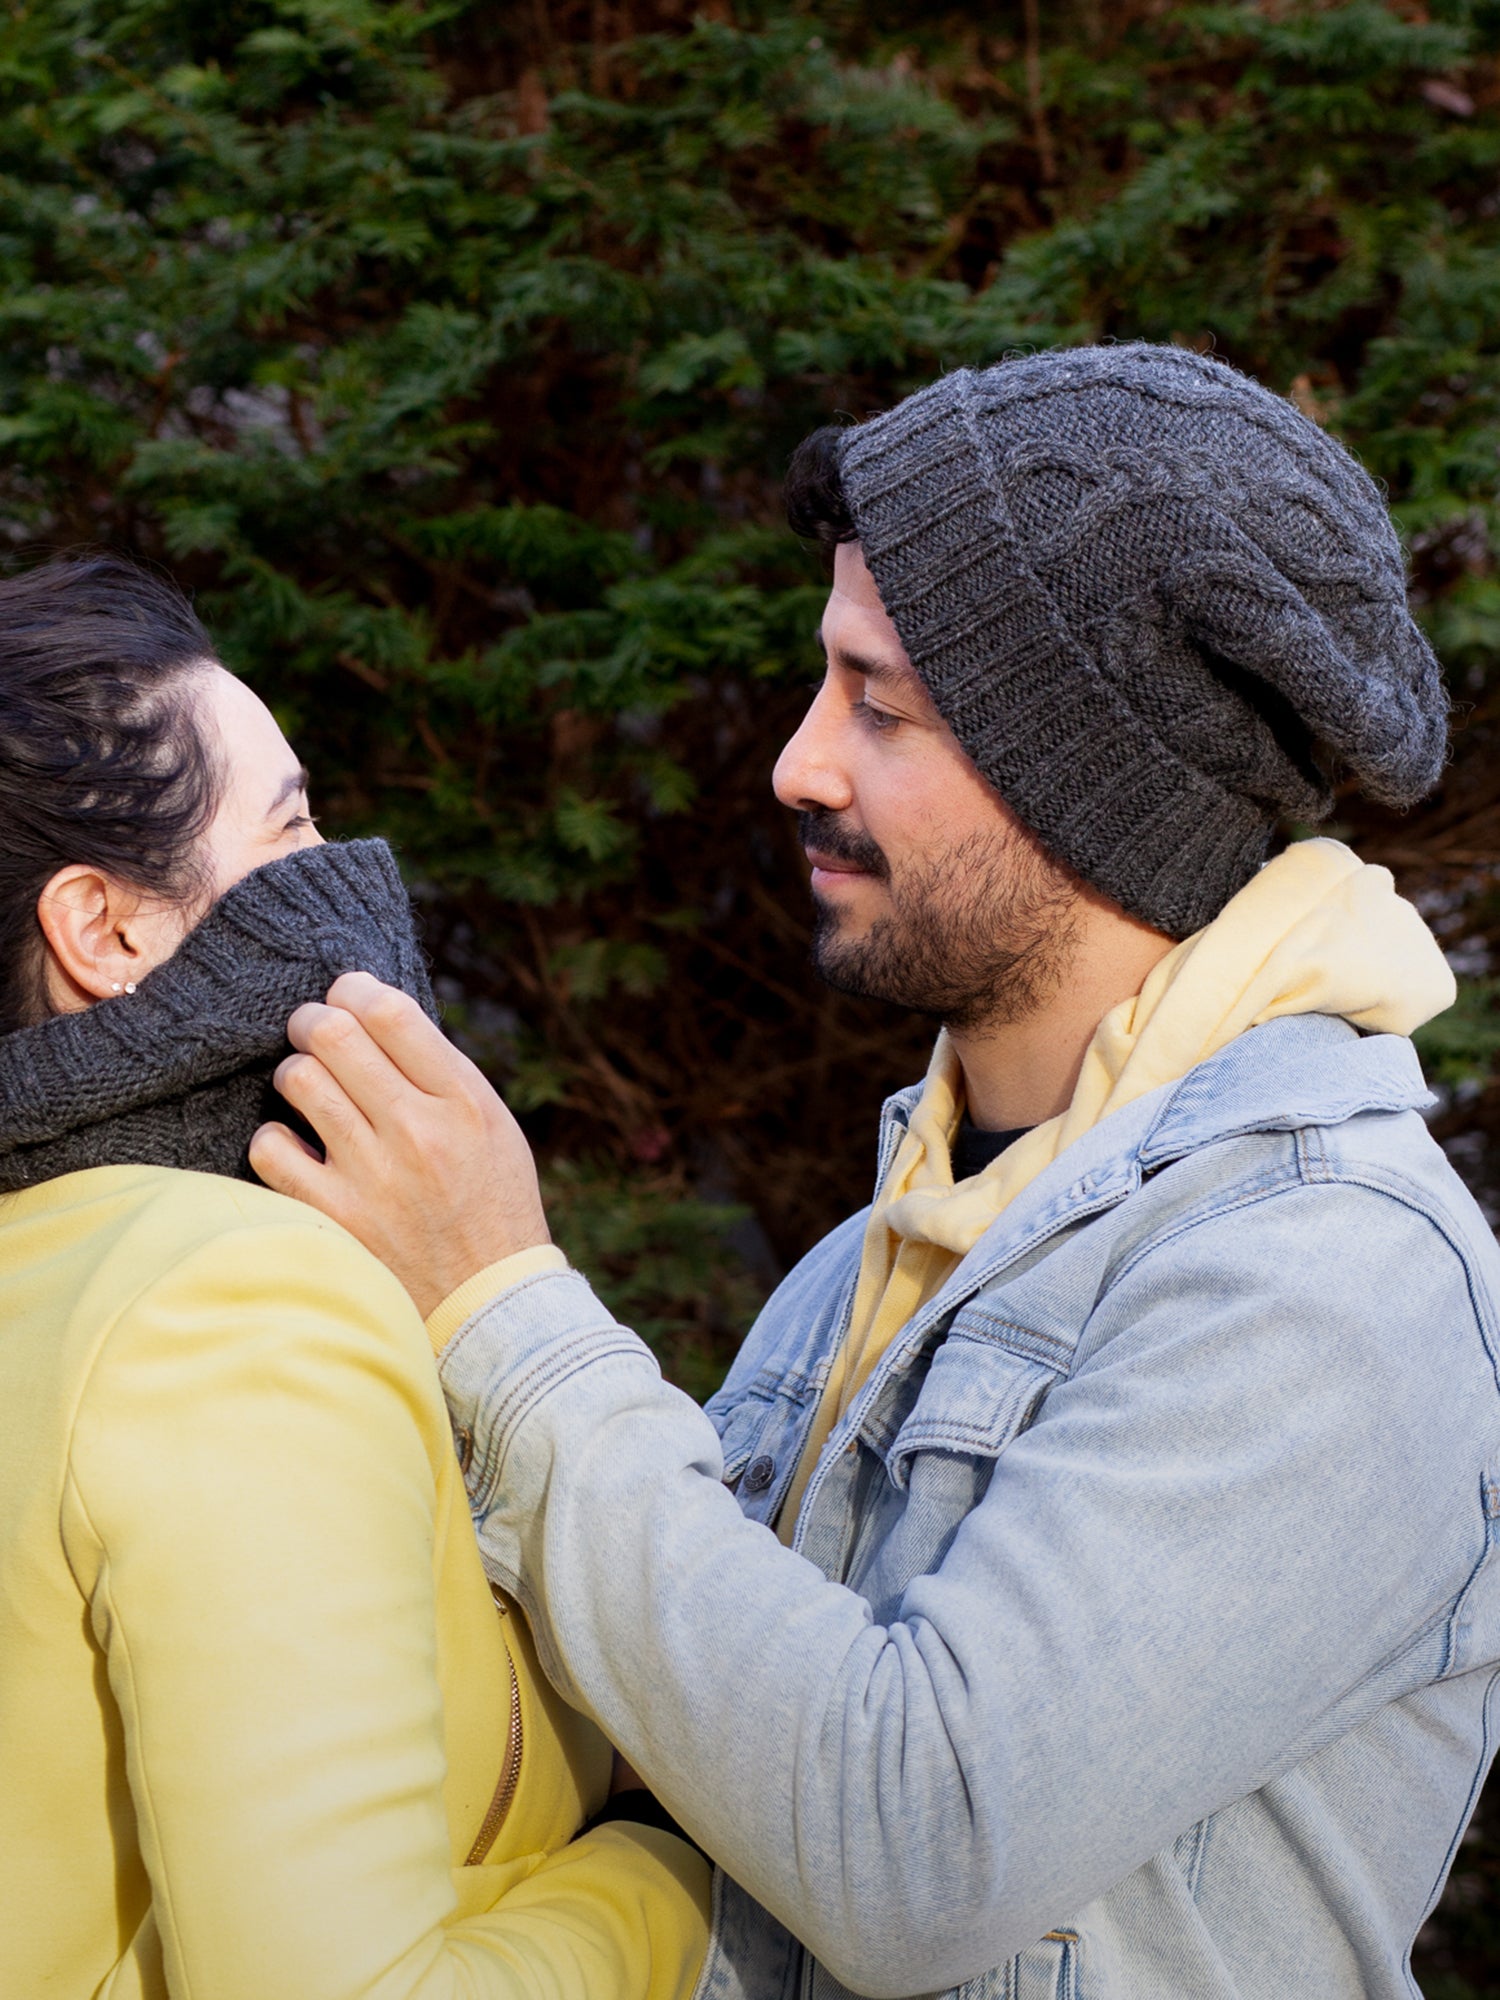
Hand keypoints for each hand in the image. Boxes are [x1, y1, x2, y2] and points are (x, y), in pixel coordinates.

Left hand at [249, 971, 550, 1317]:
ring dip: (296, 1073)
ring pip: (299, 1080)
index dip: (354, 990)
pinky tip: (295, 1145)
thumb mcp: (491, 1126)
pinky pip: (270, 1148)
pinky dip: (275, 1139)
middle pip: (334, 1034)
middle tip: (313, 1031)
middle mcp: (417, 1131)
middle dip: (313, 1021)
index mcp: (463, 1100)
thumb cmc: (491, 1202)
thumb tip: (372, 1014)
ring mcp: (371, 1175)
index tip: (347, 997)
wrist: (488, 1302)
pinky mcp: (333, 1217)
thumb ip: (439, 1073)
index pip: (389, 1011)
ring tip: (308, 1087)